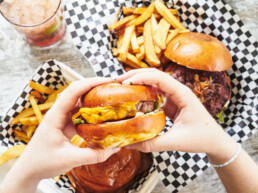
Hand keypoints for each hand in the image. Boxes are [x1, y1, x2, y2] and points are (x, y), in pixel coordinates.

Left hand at [1, 77, 119, 192]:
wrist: (29, 170)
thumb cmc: (43, 163)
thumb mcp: (70, 160)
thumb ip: (93, 155)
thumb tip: (115, 148)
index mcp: (55, 116)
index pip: (72, 92)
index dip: (90, 83)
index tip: (106, 81)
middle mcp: (58, 113)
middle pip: (76, 92)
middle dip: (93, 86)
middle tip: (112, 86)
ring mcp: (61, 118)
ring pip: (78, 101)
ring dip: (92, 97)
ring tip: (109, 96)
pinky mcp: (65, 124)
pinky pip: (79, 113)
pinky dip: (91, 110)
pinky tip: (101, 113)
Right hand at [117, 69, 236, 159]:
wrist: (215, 141)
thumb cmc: (202, 138)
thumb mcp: (176, 142)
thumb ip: (152, 144)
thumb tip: (129, 144)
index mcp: (183, 94)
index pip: (160, 78)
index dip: (142, 77)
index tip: (126, 82)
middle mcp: (178, 91)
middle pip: (155, 76)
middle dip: (136, 75)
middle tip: (118, 81)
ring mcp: (174, 96)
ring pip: (154, 83)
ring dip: (138, 83)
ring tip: (121, 87)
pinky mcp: (171, 103)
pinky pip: (154, 95)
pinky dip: (142, 94)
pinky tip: (132, 98)